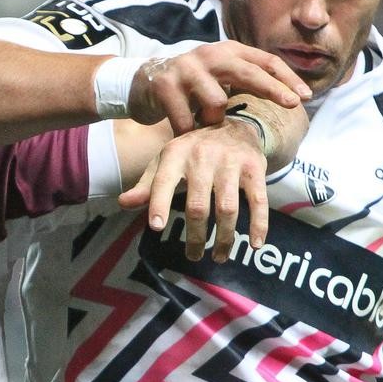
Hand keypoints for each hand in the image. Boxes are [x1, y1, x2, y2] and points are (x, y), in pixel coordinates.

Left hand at [121, 117, 268, 260]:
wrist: (234, 125)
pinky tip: (254, 244)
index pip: (163, 181)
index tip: (157, 227)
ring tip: (219, 256)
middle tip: (193, 255)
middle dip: (196, 236)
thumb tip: (124, 204)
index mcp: (175, 154)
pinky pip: (258, 201)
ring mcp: (230, 162)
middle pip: (197, 206)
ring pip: (227, 208)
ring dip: (224, 238)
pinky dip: (258, 224)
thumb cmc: (192, 152)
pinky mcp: (254, 168)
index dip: (158, 204)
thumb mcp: (166, 162)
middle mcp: (202, 156)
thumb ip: (147, 185)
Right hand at [129, 41, 310, 134]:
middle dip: (273, 89)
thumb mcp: (220, 77)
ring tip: (204, 124)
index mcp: (228, 51)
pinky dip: (189, 131)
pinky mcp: (164, 84)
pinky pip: (187, 118)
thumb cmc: (190, 86)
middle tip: (293, 105)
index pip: (265, 61)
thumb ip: (246, 81)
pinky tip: (185, 133)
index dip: (287, 78)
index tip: (305, 97)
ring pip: (216, 101)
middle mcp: (209, 54)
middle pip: (249, 72)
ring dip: (213, 120)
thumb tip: (290, 96)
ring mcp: (186, 68)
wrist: (141, 83)